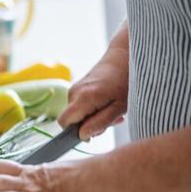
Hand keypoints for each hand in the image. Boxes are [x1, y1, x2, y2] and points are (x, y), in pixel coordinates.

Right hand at [58, 23, 129, 139]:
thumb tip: (82, 135)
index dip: (75, 131)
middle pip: (72, 119)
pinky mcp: (78, 86)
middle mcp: (74, 93)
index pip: (64, 122)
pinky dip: (93, 108)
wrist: (125, 56)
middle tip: (111, 119)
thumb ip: (99, 123)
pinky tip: (108, 103)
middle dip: (88, 124)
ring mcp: (75, 88)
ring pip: (77, 113)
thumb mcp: (119, 108)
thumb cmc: (126, 81)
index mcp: (82, 98)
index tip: (94, 131)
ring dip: (93, 116)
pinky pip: (80, 105)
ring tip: (112, 109)